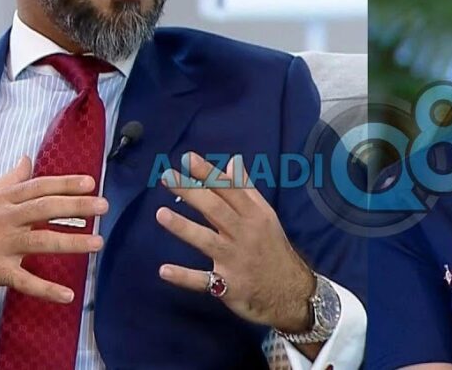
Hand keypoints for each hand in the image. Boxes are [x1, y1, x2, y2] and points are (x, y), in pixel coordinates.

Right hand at [0, 155, 107, 304]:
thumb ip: (10, 179)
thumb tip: (27, 159)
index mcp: (3, 200)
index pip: (39, 187)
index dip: (65, 184)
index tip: (91, 183)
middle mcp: (4, 219)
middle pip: (45, 209)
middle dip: (76, 206)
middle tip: (104, 206)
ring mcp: (0, 246)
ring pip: (41, 242)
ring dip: (72, 242)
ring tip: (97, 243)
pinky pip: (25, 282)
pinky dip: (47, 290)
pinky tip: (68, 295)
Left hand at [156, 152, 315, 332]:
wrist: (290, 292)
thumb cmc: (272, 248)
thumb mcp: (266, 216)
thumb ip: (246, 190)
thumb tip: (232, 162)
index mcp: (254, 215)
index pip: (229, 190)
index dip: (209, 174)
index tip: (188, 158)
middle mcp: (244, 235)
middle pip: (215, 210)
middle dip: (191, 192)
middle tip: (167, 176)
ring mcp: (234, 260)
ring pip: (207, 241)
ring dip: (184, 228)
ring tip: (160, 214)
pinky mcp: (227, 286)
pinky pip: (203, 281)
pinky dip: (184, 277)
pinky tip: (164, 270)